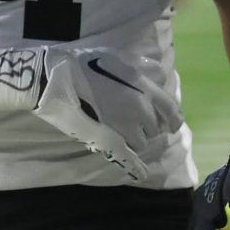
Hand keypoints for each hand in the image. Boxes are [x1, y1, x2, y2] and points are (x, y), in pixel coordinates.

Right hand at [0, 46, 175, 182]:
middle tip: (136, 121)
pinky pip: (128, 156)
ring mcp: (124, 126)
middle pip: (156, 128)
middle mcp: (139, 108)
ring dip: (136, 138)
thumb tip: (161, 75)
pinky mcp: (108, 139)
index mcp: (144, 87)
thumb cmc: (85, 64)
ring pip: (141, 142)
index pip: (171, 110)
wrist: (55, 78)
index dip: (174, 119)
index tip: (172, 124)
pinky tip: (141, 173)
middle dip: (149, 126)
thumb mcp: (118, 56)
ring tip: (122, 130)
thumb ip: (143, 66)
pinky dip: (134, 164)